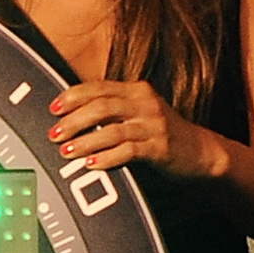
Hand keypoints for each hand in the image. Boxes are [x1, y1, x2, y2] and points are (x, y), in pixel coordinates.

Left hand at [49, 78, 221, 180]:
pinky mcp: (160, 148)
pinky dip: (107, 157)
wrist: (200, 151)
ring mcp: (153, 125)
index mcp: (136, 90)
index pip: (97, 88)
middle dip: (73, 121)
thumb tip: (71, 116)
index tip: (52, 109)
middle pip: (101, 106)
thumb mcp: (138, 112)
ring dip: (85, 142)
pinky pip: (128, 151)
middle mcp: (144, 103)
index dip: (72, 97)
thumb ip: (112, 109)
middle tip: (54, 134)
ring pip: (112, 129)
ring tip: (66, 152)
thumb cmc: (161, 133)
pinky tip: (92, 165)